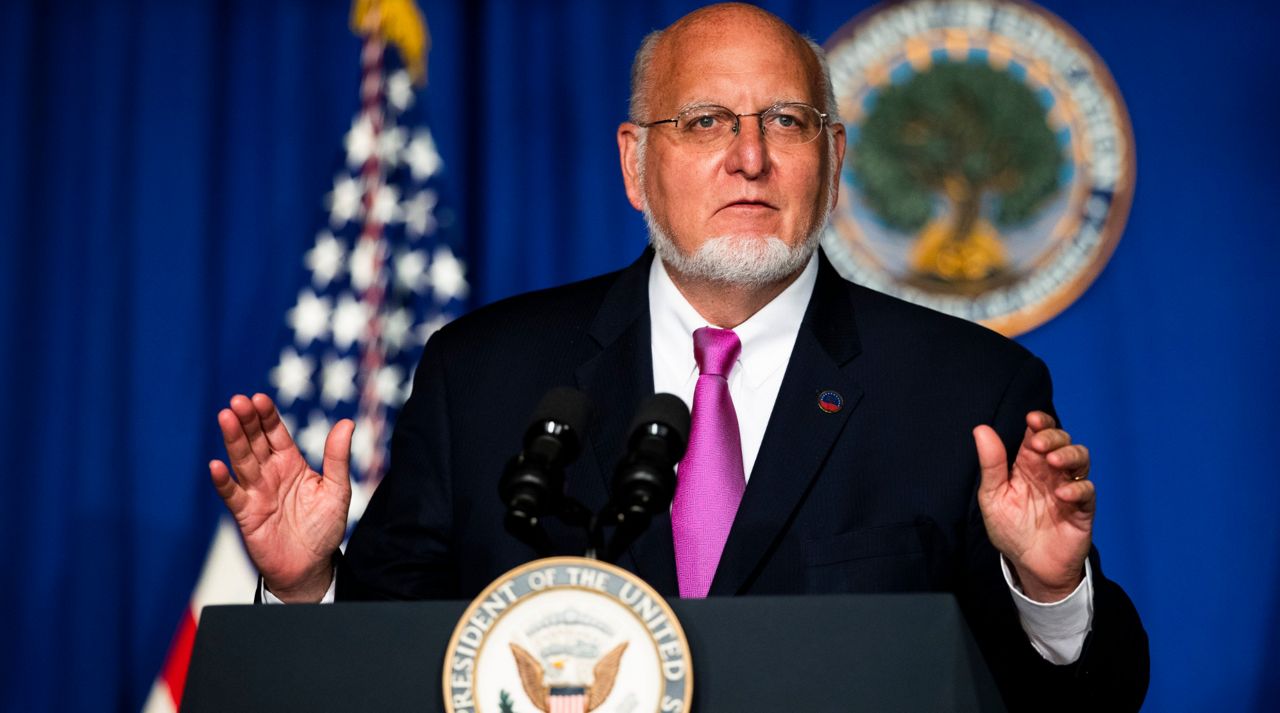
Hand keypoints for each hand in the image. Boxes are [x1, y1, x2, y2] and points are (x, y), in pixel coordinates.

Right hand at [209, 393, 353, 601]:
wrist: (311, 566)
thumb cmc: (324, 528)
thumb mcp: (337, 490)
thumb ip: (338, 458)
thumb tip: (347, 423)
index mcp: (291, 463)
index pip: (276, 433)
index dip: (267, 416)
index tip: (259, 398)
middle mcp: (270, 473)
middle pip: (255, 441)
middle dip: (246, 421)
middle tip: (238, 401)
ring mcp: (256, 492)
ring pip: (242, 461)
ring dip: (233, 440)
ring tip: (225, 418)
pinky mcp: (246, 514)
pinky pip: (232, 495)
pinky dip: (224, 482)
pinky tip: (216, 466)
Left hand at [973, 411, 1093, 601]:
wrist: (1029, 565)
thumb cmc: (1010, 528)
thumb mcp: (993, 496)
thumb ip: (991, 464)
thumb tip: (981, 428)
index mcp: (1028, 464)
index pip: (1038, 433)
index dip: (1039, 422)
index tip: (1032, 419)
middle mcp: (1050, 471)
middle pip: (1061, 440)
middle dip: (1053, 436)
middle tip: (1039, 444)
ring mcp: (1068, 487)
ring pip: (1080, 459)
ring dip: (1070, 455)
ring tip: (1053, 462)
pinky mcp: (1082, 509)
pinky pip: (1087, 491)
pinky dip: (1078, 489)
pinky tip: (1062, 494)